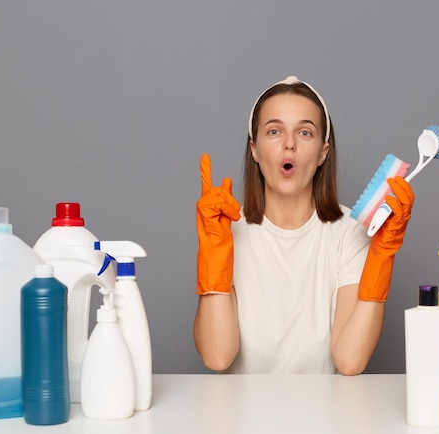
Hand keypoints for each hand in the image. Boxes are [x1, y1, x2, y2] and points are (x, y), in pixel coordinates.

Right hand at [196, 153, 240, 294]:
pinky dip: (224, 208)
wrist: (215, 281)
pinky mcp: (208, 228)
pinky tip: (232, 216)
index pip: (207, 192)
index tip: (206, 158)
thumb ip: (227, 217)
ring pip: (210, 198)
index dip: (206, 174)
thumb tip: (233, 203)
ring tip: (234, 214)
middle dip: (217, 187)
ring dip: (225, 202)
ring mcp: (205, 225)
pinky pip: (212, 207)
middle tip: (229, 186)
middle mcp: (204, 220)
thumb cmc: (222, 262)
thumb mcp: (227, 233)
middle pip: (209, 193)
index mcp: (209, 220)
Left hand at [373, 177, 414, 254]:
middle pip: (409, 196)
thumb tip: (377, 190)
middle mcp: (405, 213)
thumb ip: (384, 202)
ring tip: (392, 183)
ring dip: (399, 190)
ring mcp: (402, 218)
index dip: (406, 184)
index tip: (400, 175)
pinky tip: (388, 199)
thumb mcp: (384, 211)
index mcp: (403, 209)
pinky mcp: (397, 224)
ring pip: (406, 202)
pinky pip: (398, 212)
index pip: (407, 194)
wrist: (384, 245)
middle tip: (394, 178)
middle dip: (403, 184)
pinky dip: (394, 204)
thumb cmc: (383, 228)